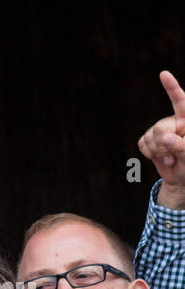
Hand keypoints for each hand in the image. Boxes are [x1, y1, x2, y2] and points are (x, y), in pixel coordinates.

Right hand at [138, 70, 184, 207]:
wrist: (180, 179)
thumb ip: (182, 145)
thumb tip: (165, 137)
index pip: (181, 102)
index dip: (172, 88)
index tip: (163, 74)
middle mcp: (175, 121)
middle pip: (160, 127)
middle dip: (163, 144)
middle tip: (173, 156)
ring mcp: (161, 130)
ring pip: (150, 136)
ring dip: (158, 152)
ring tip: (170, 159)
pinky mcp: (150, 139)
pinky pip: (142, 143)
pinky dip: (149, 153)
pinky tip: (160, 157)